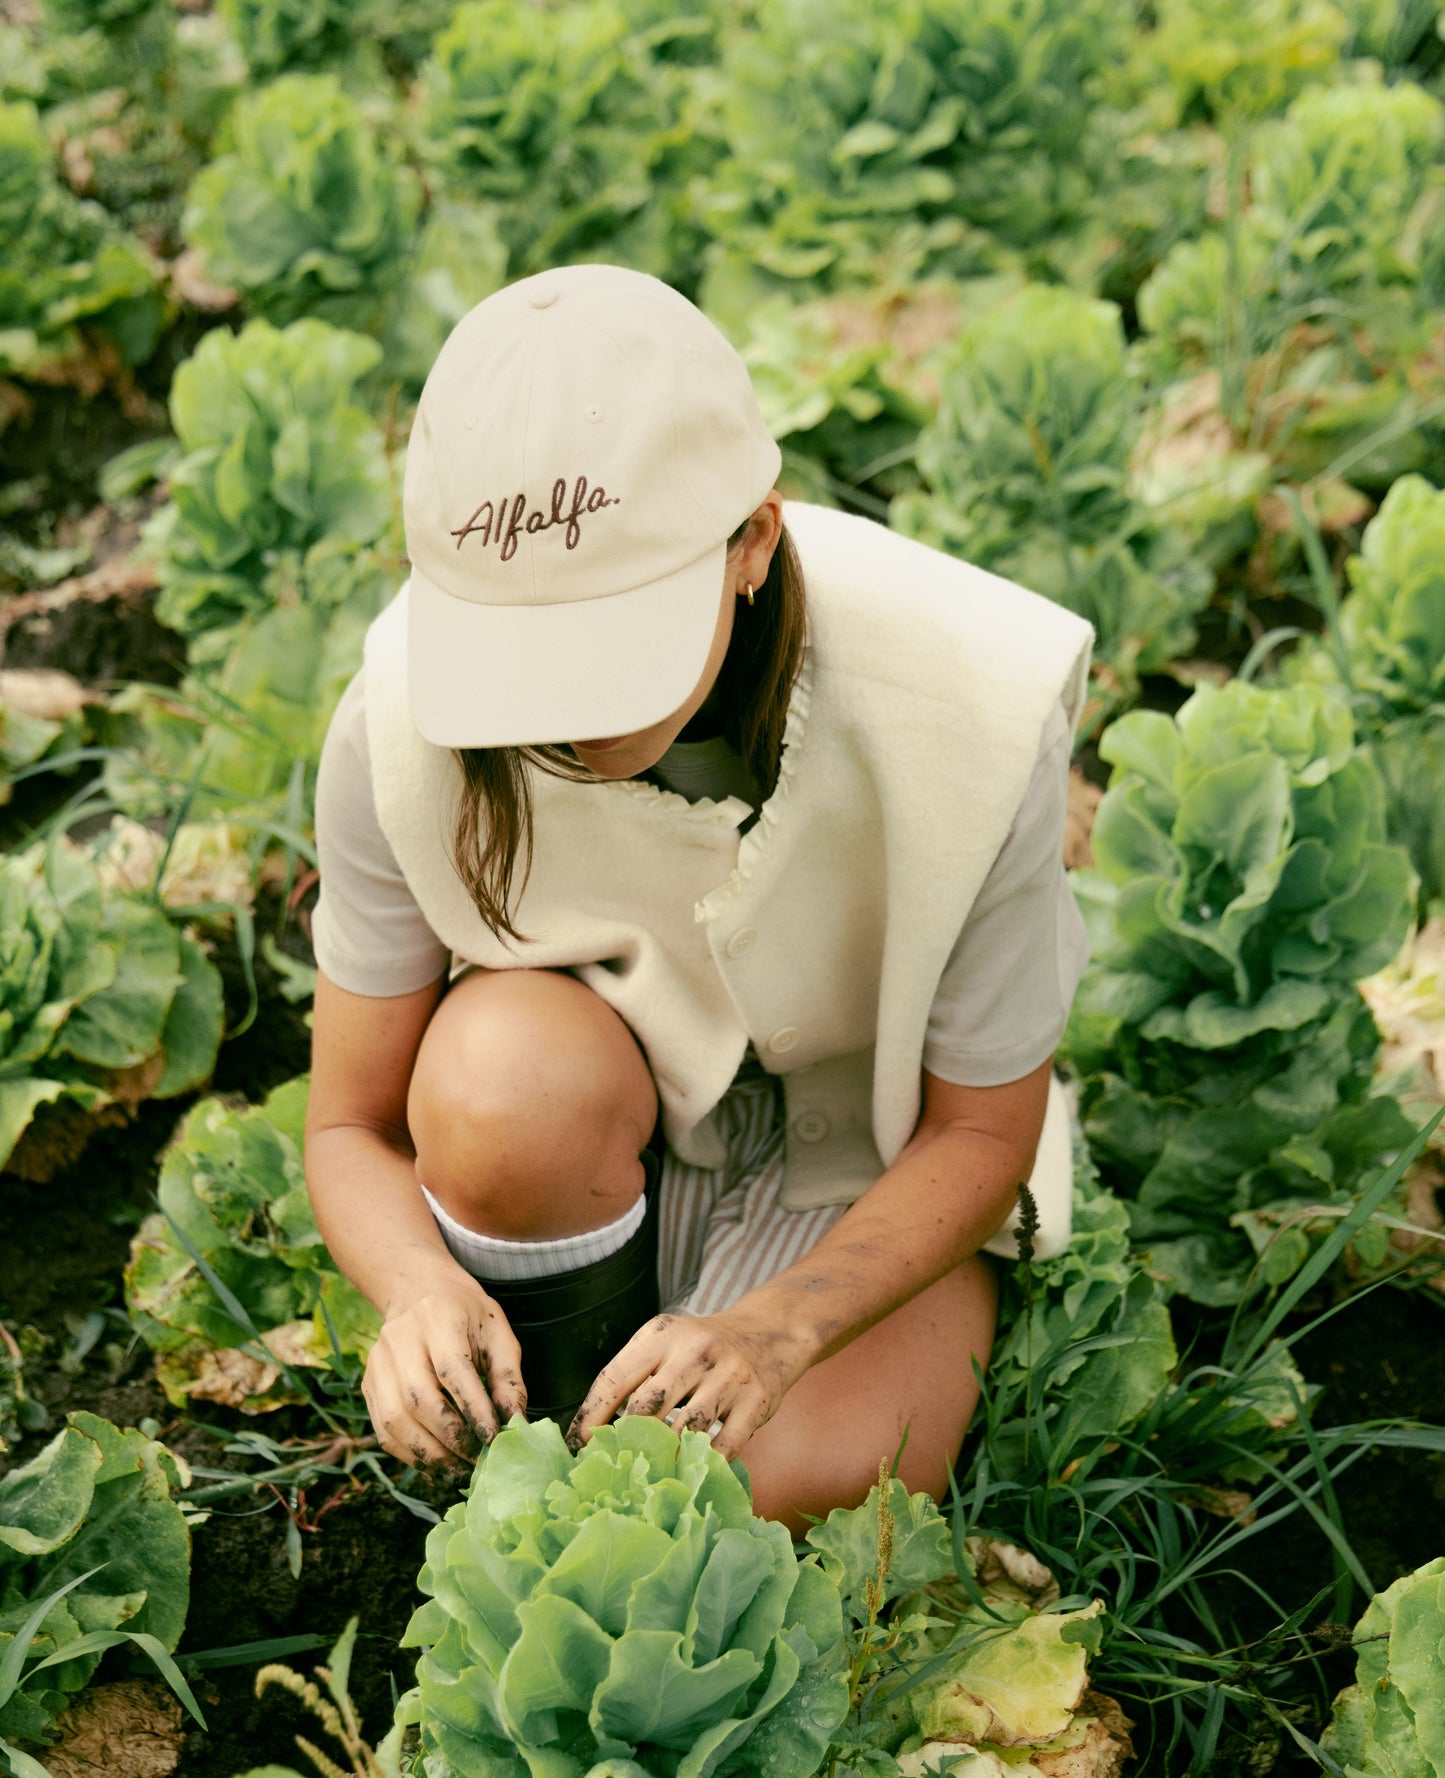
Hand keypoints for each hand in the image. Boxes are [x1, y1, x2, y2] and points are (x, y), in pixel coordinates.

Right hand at [362, 1271, 525, 1471]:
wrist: (418, 1291)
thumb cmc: (466, 1314)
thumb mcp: (497, 1333)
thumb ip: (508, 1378)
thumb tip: (515, 1424)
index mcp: (437, 1318)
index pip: (453, 1370)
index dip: (473, 1409)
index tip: (494, 1439)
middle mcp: (400, 1339)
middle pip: (419, 1400)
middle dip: (452, 1439)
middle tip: (478, 1462)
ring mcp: (377, 1363)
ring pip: (395, 1420)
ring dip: (429, 1455)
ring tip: (458, 1471)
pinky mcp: (368, 1384)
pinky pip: (383, 1429)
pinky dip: (410, 1454)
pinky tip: (436, 1463)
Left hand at [565, 1309, 810, 1460]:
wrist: (768, 1332)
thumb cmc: (700, 1349)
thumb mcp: (665, 1344)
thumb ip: (634, 1377)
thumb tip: (590, 1432)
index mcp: (662, 1335)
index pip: (615, 1378)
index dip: (590, 1416)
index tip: (577, 1446)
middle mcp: (695, 1351)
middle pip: (647, 1406)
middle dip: (625, 1442)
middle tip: (611, 1469)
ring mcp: (729, 1376)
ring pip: (686, 1428)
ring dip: (663, 1458)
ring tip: (645, 1481)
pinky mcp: (756, 1402)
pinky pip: (725, 1446)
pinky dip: (703, 1466)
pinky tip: (688, 1477)